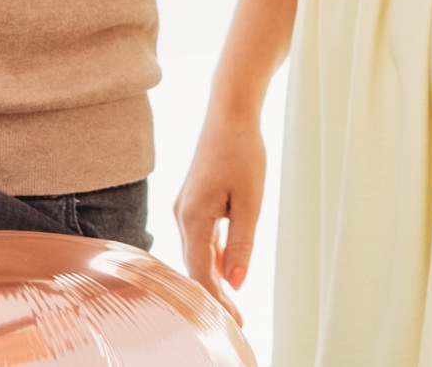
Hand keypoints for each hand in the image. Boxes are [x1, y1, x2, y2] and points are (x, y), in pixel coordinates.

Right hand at [174, 101, 265, 324]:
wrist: (230, 110)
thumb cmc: (242, 151)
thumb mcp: (249, 201)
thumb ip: (241, 242)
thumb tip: (236, 281)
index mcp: (193, 217)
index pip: (200, 272)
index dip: (215, 300)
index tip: (232, 321)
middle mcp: (181, 214)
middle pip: (194, 265)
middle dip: (213, 293)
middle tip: (236, 319)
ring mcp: (184, 206)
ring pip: (196, 251)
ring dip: (212, 275)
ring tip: (232, 301)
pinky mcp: (191, 199)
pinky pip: (199, 236)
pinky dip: (211, 254)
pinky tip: (226, 266)